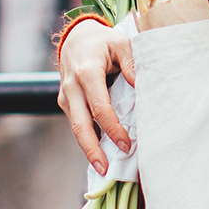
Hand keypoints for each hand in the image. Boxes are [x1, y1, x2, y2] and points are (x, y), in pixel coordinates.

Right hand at [57, 19, 134, 171]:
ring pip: (76, 128)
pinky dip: (88, 138)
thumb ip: (132, 63)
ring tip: (104, 168)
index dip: (113, 129)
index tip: (127, 145)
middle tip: (105, 170)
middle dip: (92, 150)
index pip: (100, 108)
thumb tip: (142, 87)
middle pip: (80, 125)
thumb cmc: (103, 42)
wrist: (76, 38)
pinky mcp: (65, 102)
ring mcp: (66, 96)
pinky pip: (77, 123)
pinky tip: (101, 151)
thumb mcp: (121, 44)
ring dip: (89, 148)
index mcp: (87, 73)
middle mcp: (72, 87)